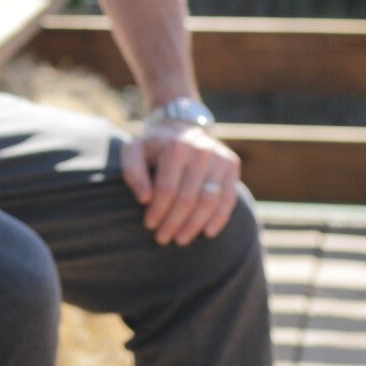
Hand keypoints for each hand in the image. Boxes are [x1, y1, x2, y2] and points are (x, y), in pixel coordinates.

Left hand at [121, 120, 240, 245]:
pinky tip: (206, 233)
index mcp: (176, 147)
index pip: (167, 189)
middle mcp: (201, 151)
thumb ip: (133, 173)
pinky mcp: (232, 166)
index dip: (158, 211)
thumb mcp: (134, 151)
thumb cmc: (153, 145)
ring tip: (181, 239)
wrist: (181, 126)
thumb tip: (144, 200)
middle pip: (188, 198)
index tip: (149, 226)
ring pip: (210, 201)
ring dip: (195, 225)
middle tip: (163, 239)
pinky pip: (228, 199)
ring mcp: (220, 158)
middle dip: (174, 223)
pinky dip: (218, 219)